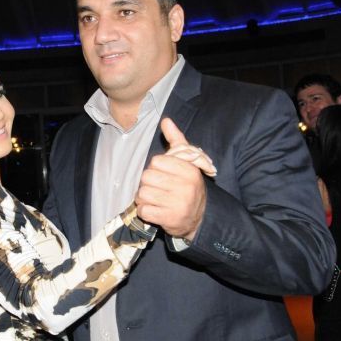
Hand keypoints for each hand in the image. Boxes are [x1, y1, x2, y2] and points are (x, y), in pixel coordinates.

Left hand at [135, 118, 214, 239]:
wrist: (198, 218)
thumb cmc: (187, 186)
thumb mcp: (186, 163)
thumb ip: (176, 141)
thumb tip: (166, 121)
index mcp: (189, 170)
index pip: (156, 161)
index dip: (156, 168)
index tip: (164, 175)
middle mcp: (185, 186)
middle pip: (146, 177)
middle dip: (148, 184)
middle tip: (158, 189)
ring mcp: (178, 204)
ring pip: (142, 194)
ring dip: (144, 198)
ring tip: (156, 200)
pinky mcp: (169, 219)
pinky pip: (143, 210)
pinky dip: (145, 211)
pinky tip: (155, 211)